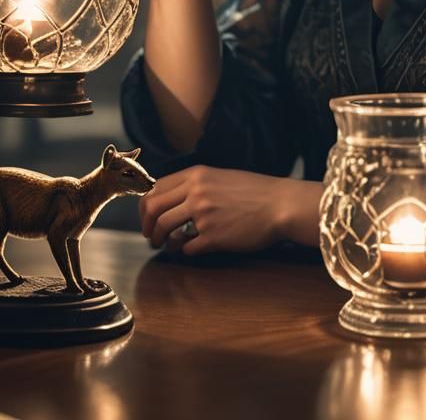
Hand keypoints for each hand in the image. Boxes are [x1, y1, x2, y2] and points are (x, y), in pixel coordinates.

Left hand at [138, 166, 285, 255]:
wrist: (280, 205)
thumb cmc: (255, 192)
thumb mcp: (221, 177)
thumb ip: (195, 185)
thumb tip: (171, 200)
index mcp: (197, 175)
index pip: (155, 188)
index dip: (145, 206)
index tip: (147, 217)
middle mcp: (196, 192)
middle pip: (153, 208)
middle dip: (146, 225)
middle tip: (151, 236)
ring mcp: (203, 214)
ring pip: (163, 228)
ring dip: (160, 240)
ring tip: (166, 245)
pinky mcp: (212, 236)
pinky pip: (186, 247)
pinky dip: (184, 251)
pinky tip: (192, 249)